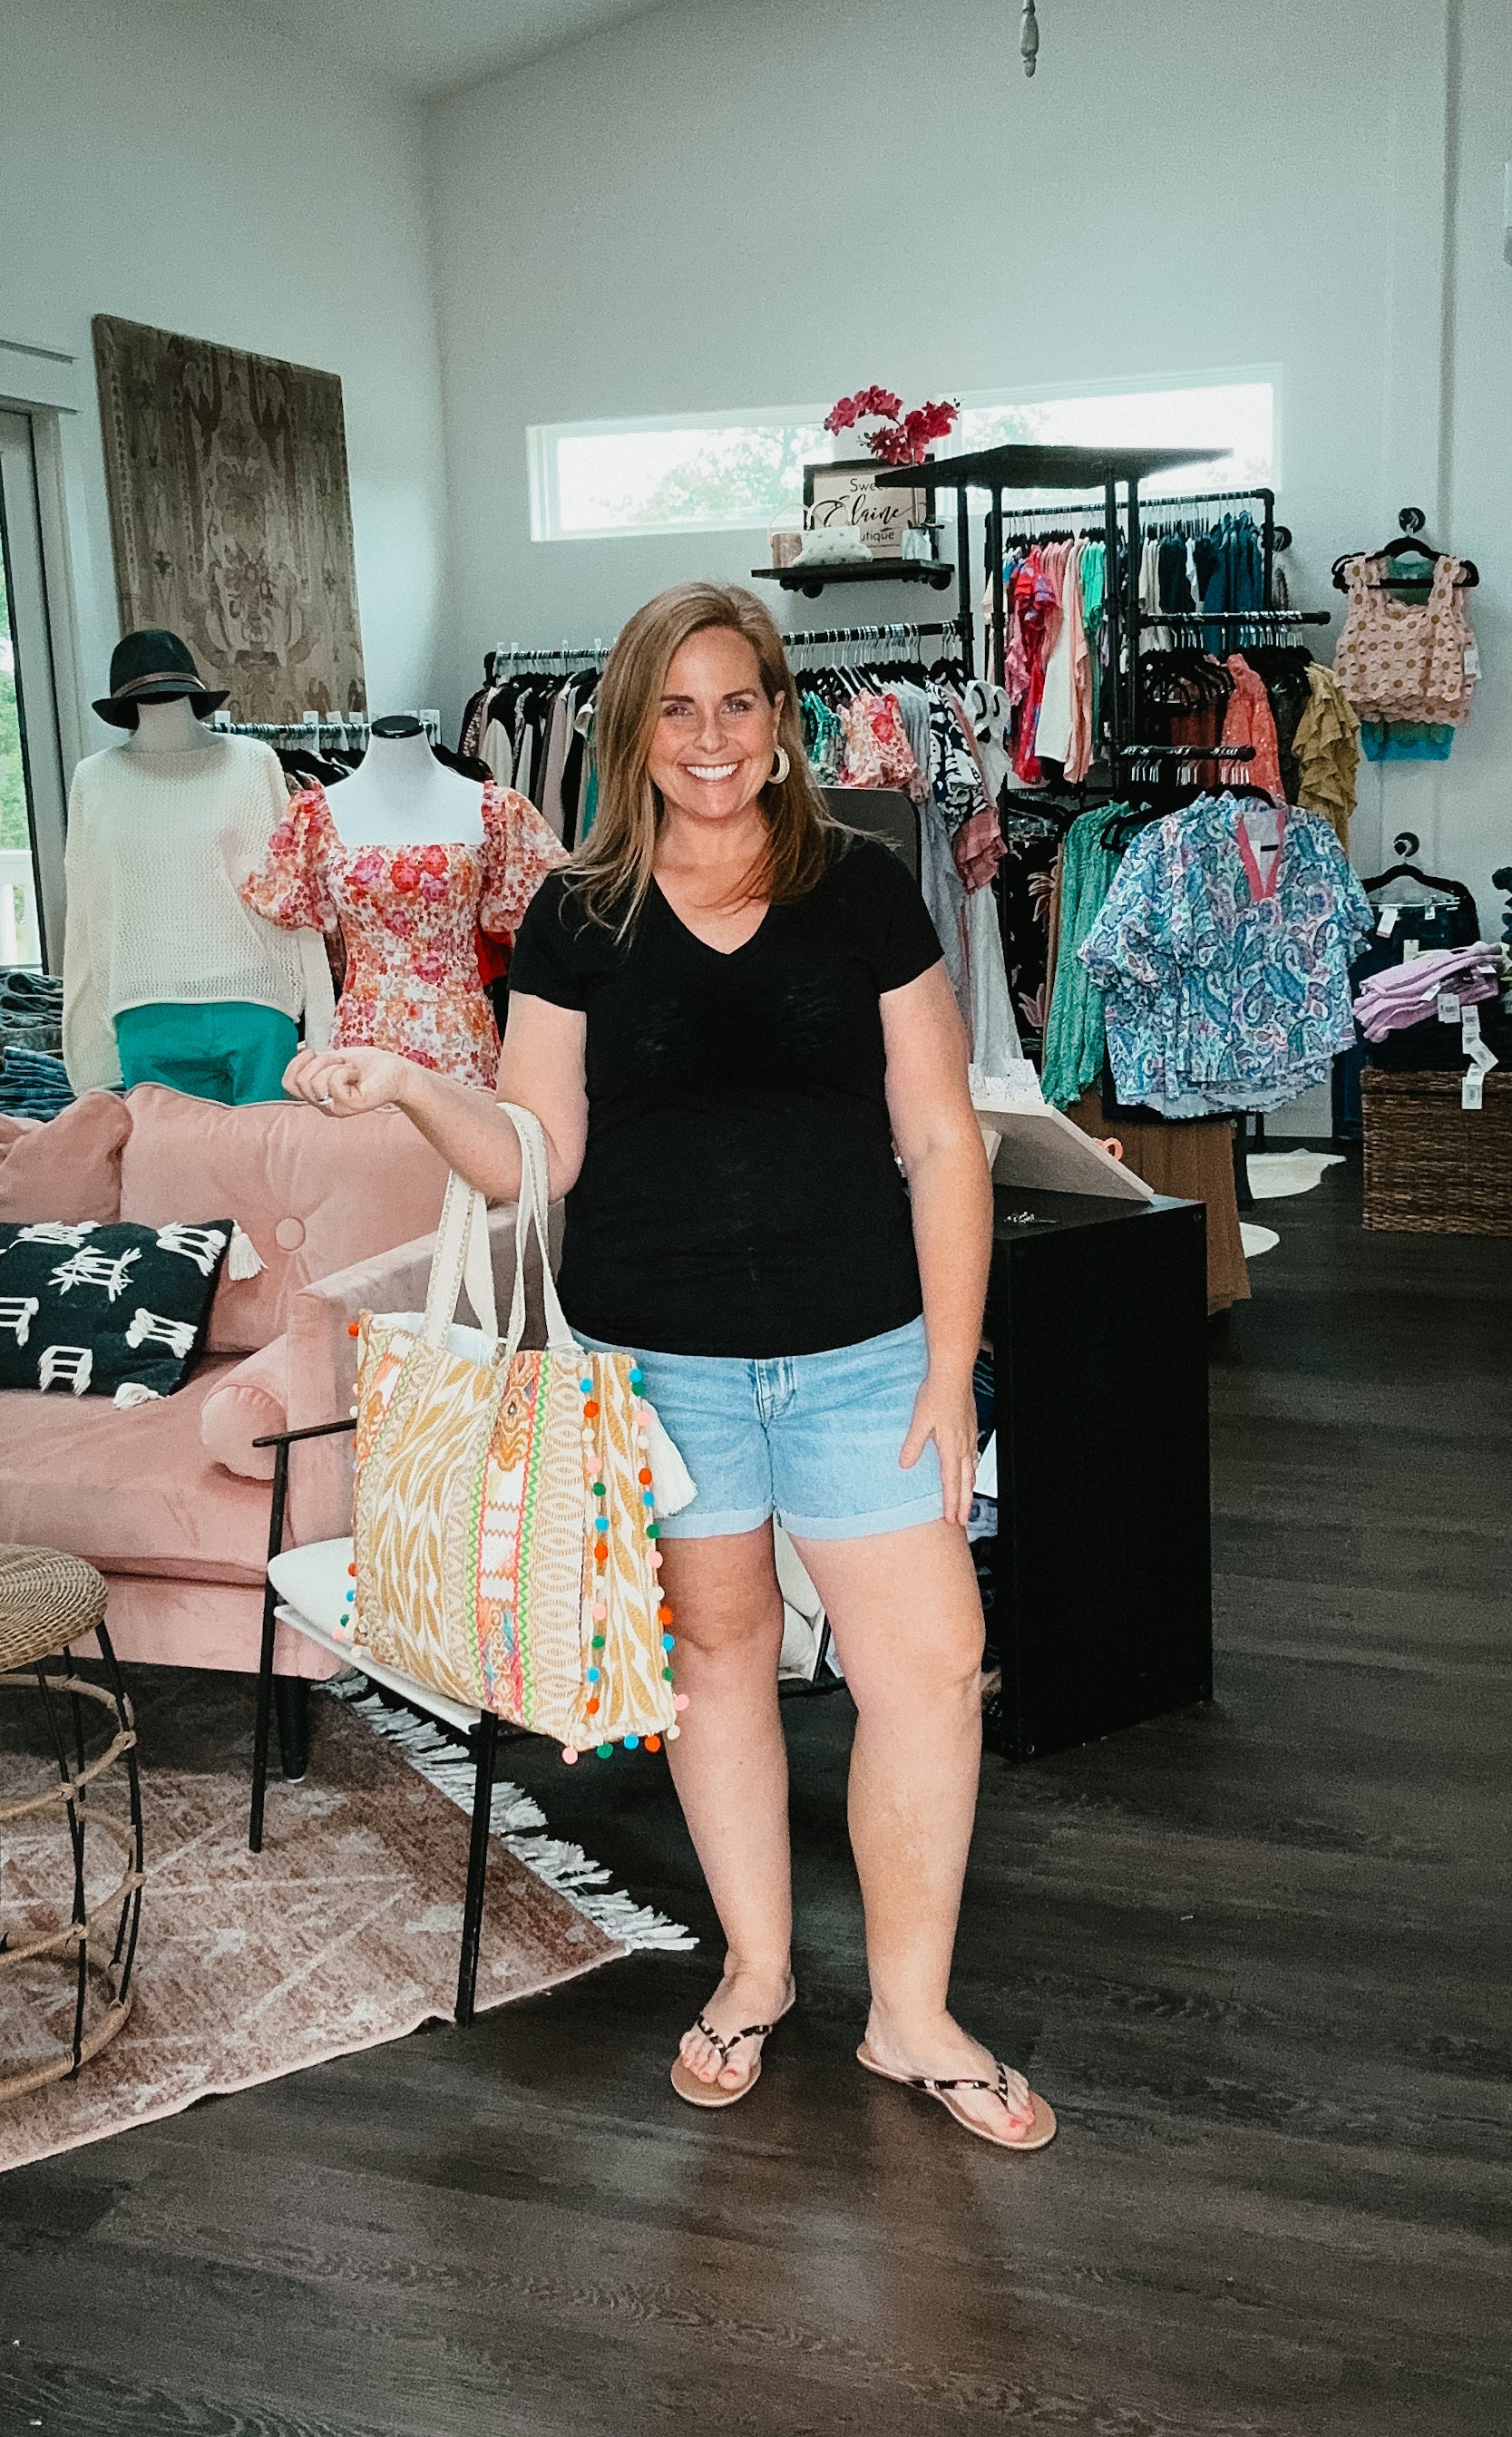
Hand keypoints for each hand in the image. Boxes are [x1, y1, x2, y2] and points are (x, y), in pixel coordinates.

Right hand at [282, 1045, 416, 1116]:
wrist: (396, 1071)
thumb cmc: (369, 1065)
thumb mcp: (333, 1059)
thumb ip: (314, 1061)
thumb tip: (298, 1052)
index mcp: (317, 1094)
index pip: (287, 1083)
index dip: (295, 1063)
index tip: (314, 1052)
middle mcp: (324, 1105)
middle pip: (299, 1082)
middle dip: (318, 1062)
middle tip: (340, 1061)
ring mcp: (336, 1108)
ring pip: (314, 1083)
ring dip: (333, 1065)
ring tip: (349, 1068)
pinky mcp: (350, 1106)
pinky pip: (333, 1083)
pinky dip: (345, 1070)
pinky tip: (356, 1074)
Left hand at [899, 1370, 978, 1527]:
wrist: (953, 1374)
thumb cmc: (937, 1394)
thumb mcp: (919, 1421)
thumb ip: (913, 1445)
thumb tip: (904, 1464)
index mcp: (951, 1446)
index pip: (951, 1482)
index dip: (951, 1503)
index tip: (951, 1519)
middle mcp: (964, 1445)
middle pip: (966, 1482)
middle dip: (963, 1504)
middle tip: (962, 1521)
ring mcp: (970, 1437)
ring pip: (972, 1471)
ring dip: (969, 1490)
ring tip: (966, 1503)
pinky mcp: (971, 1429)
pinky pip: (974, 1457)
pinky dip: (972, 1471)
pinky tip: (970, 1471)